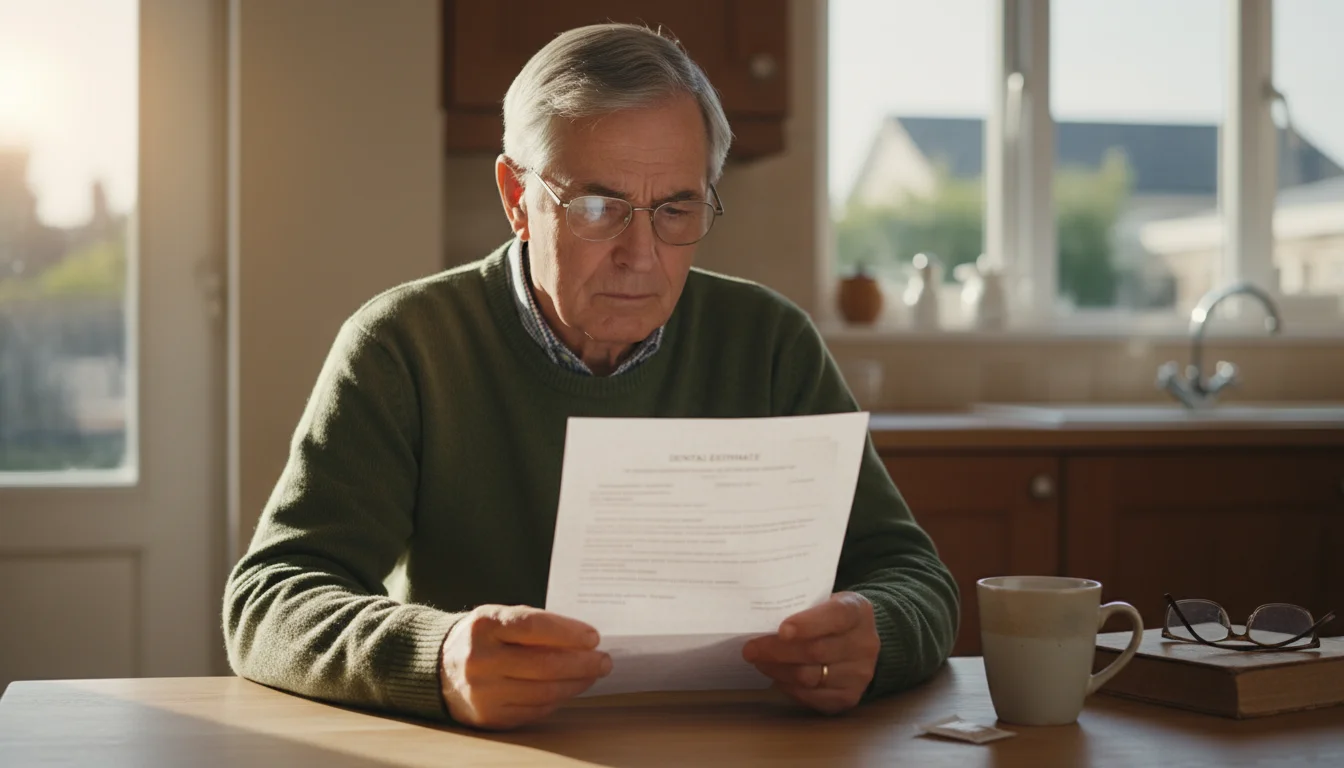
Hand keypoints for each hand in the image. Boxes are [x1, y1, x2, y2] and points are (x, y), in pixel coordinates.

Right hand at [440, 605, 611, 728]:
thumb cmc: (482, 639)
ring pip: (544, 691)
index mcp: (485, 625)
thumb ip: (535, 625)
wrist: (439, 669)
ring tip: (592, 674)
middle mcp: (481, 659)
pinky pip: (535, 709)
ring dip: (576, 683)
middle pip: (544, 664)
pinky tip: (568, 689)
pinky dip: (557, 699)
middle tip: (604, 660)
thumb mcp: (499, 618)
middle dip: (582, 663)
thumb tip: (583, 640)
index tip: (593, 637)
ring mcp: (484, 691)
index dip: (568, 632)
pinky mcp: (490, 716)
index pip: (533, 627)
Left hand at [741, 592, 879, 713]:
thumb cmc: (829, 616)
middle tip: (751, 649)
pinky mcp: (849, 697)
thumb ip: (801, 606)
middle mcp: (864, 644)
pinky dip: (789, 687)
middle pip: (816, 651)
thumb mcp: (824, 600)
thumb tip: (760, 619)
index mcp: (858, 612)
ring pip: (809, 677)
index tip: (781, 630)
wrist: (858, 640)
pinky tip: (778, 676)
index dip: (807, 624)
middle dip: (777, 651)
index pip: (835, 616)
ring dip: (778, 670)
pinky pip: (812, 697)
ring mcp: (859, 674)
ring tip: (759, 662)